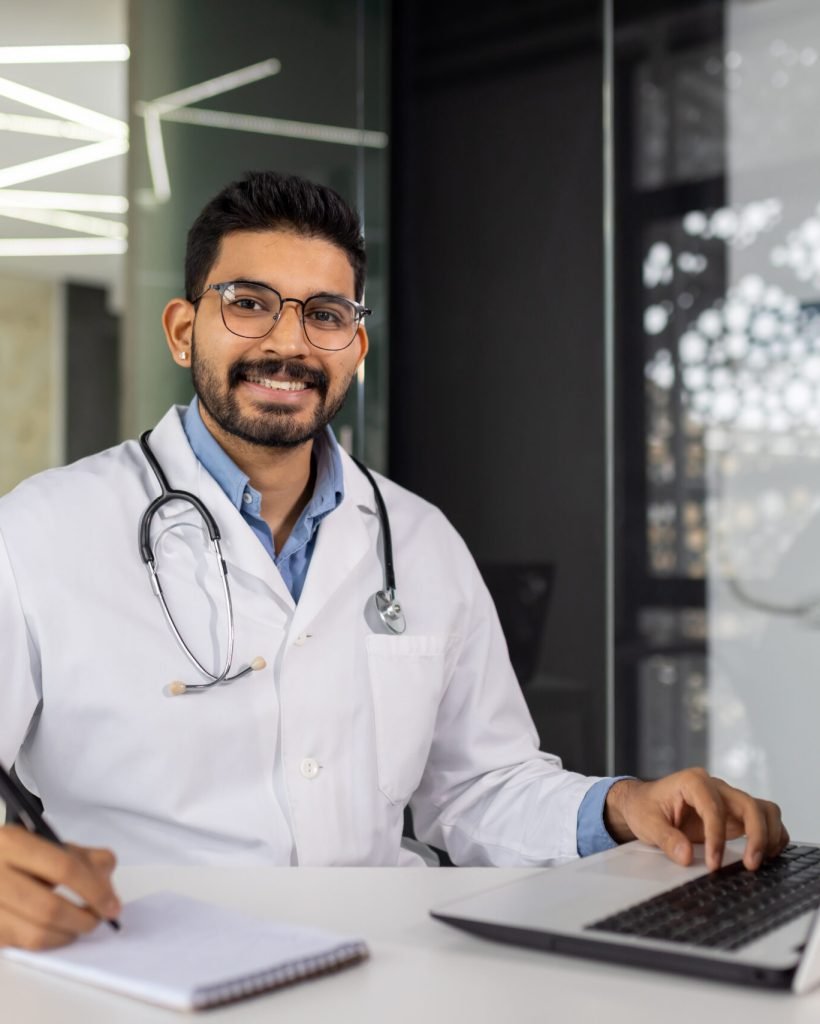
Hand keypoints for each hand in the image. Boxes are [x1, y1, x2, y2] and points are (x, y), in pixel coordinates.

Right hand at [0, 825, 120, 949]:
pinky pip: (24, 944)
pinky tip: (60, 931)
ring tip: (81, 925)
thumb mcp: (48, 843)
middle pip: (49, 907)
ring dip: (69, 933)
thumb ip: (83, 858)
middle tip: (100, 918)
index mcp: (12, 843)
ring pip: (36, 933)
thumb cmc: (17, 855)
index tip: (112, 904)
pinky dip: (51, 941)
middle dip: (84, 918)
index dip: (95, 889)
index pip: (64, 868)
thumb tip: (107, 887)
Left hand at [604, 768, 788, 871]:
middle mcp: (715, 786)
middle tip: (750, 865)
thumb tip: (686, 856)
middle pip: (749, 805)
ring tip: (760, 861)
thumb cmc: (645, 808)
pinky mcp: (734, 813)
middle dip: (756, 836)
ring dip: (769, 834)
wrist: (642, 803)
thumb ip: (666, 839)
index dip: (717, 837)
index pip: (715, 808)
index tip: (713, 864)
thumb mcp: (647, 823)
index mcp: (693, 781)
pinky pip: (763, 818)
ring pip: (764, 809)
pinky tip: (764, 855)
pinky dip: (771, 835)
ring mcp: (727, 799)